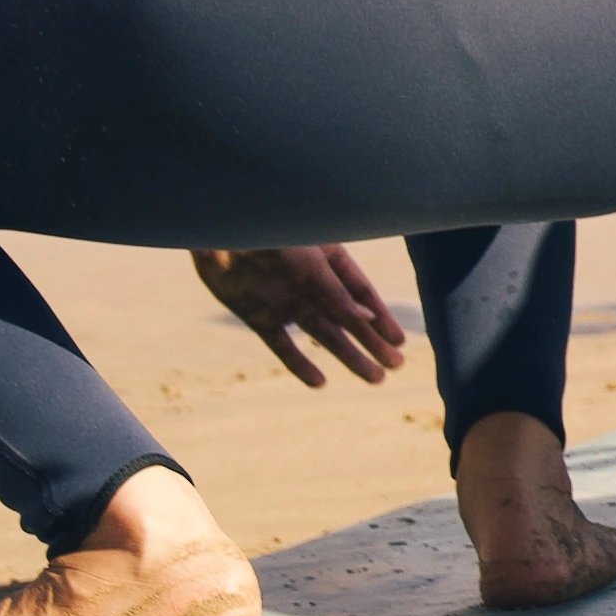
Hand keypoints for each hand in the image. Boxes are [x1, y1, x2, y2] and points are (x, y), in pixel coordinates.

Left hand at [193, 244, 407, 388]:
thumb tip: (368, 321)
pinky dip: (300, 364)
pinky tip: (320, 383)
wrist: (217, 233)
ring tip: (374, 379)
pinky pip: (283, 345)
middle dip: (372, 343)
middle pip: (348, 319)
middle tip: (395, 367)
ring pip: (323, 335)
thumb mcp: (310, 266)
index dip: (381, 319)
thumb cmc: (270, 236)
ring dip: (348, 356)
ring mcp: (284, 301)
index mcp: (328, 260)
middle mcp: (310, 283)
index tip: (398, 343)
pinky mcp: (257, 316)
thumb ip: (337, 295)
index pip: (362, 294)